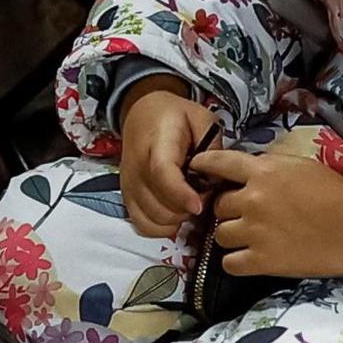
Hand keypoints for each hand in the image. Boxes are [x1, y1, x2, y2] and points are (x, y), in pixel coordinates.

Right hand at [119, 75, 217, 238]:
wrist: (142, 114)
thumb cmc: (175, 117)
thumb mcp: (202, 119)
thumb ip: (213, 148)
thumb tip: (216, 181)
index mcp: (158, 142)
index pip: (163, 174)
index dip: (181, 194)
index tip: (199, 206)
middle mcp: (137, 167)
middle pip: (159, 205)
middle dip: (186, 210)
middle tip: (202, 196)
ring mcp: (129, 185)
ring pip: (153, 220)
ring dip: (176, 220)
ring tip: (189, 204)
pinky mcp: (127, 197)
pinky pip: (142, 226)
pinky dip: (161, 228)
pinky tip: (175, 215)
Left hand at [190, 150, 342, 279]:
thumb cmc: (336, 195)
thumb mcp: (301, 167)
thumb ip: (269, 167)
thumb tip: (248, 171)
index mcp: (263, 172)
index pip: (218, 163)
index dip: (203, 166)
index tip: (196, 169)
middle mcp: (252, 199)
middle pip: (218, 205)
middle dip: (228, 210)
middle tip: (245, 215)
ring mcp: (255, 232)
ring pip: (219, 234)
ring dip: (231, 236)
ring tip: (250, 238)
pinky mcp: (262, 261)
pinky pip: (229, 263)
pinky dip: (236, 262)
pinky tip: (250, 258)